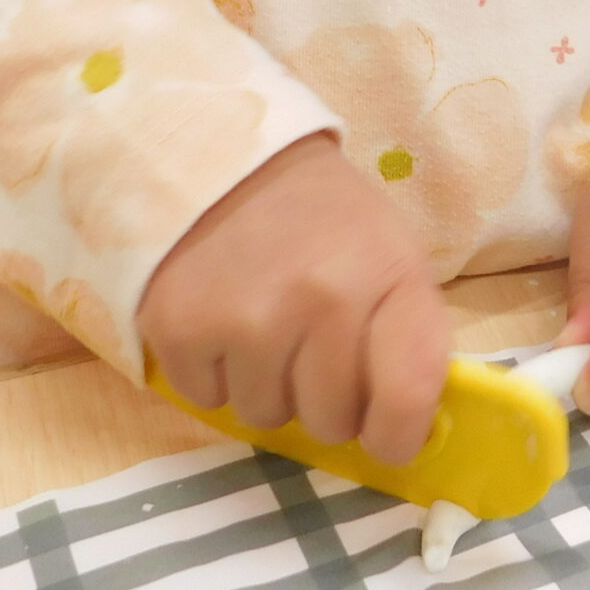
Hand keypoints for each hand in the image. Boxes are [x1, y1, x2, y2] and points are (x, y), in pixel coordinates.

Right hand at [139, 133, 451, 464]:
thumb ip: (405, 337)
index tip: (385, 436)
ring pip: (265, 416)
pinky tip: (219, 314)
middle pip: (332, 421)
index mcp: (390, 276)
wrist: (225, 152)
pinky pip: (207, 399)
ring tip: (261, 319)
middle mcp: (324, 300)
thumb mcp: (390, 253)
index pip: (408, 395)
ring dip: (264, 384)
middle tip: (308, 343)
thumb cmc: (323, 216)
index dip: (398, 434)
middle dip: (322, 399)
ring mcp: (248, 318)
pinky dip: (212, 369)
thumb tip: (404, 431)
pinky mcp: (181, 328)